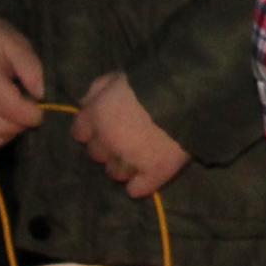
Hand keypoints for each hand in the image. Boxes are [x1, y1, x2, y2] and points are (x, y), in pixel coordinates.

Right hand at [0, 16, 44, 149]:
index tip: (40, 107)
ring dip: (10, 132)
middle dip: (22, 124)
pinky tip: (2, 119)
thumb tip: (40, 96)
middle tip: (29, 109)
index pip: (11, 109)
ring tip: (16, 114)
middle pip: (2, 128)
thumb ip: (32, 68)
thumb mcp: (17, 43)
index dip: (32, 114)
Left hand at [72, 71, 190, 198]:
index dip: (91, 129)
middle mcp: (107, 142)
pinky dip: (140, 184)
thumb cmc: (151, 79)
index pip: (79, 132)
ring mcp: (129, 161)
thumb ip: (98, 90)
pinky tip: (145, 176)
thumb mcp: (118, 76)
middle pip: (97, 154)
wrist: (186, 94)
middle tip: (126, 138)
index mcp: (97, 115)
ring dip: (123, 165)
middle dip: (108, 146)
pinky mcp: (153, 174)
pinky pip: (137, 189)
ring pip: (115, 173)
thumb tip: (86, 103)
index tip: (103, 125)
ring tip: (140, 155)